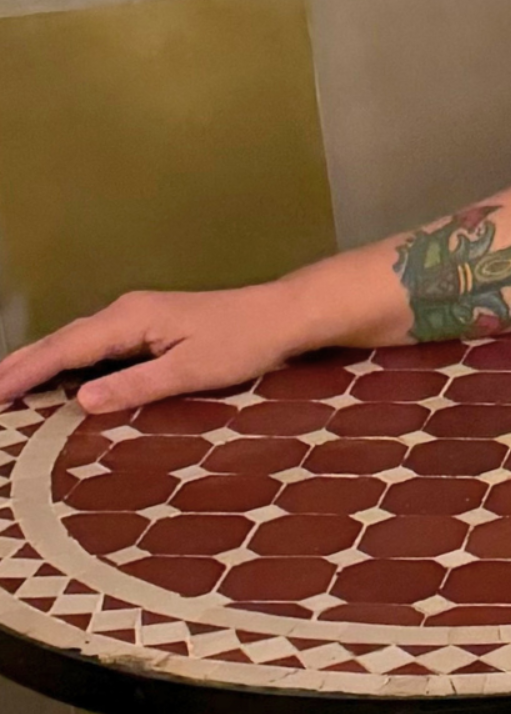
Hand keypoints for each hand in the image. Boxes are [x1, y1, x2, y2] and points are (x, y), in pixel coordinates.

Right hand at [0, 283, 315, 416]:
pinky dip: (67, 359)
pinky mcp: (149, 326)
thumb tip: (83, 401)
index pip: (65, 348)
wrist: (280, 317)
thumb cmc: (243, 343)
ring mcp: (136, 317)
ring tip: (8, 384)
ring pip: (75, 340)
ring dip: (40, 360)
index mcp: (129, 319)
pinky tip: (59, 375)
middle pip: (61, 340)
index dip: (27, 371)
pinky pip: (94, 344)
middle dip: (21, 364)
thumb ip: (136, 385)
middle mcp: (125, 312)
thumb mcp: (190, 371)